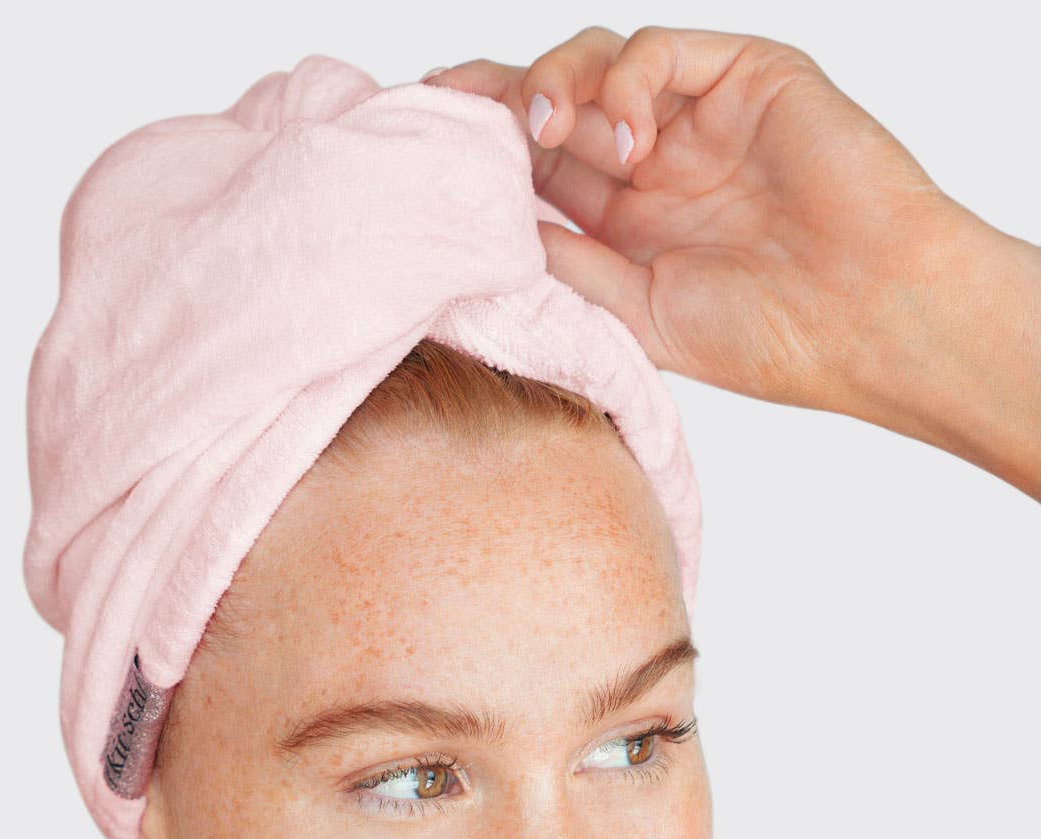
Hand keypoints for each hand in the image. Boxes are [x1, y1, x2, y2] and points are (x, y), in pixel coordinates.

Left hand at [424, 26, 961, 415]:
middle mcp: (656, 162)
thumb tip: (488, 236)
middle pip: (556, 104)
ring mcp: (698, 118)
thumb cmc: (770, 336)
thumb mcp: (637, 315)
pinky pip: (660, 51)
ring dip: (553, 84)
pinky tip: (626, 142)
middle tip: (444, 104)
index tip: (423, 144)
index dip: (482, 150)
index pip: (538, 168)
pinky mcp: (745, 76)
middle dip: (494, 98)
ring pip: (598, 63)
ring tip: (540, 131)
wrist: (867, 324)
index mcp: (628, 219)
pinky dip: (626, 84)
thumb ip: (568, 268)